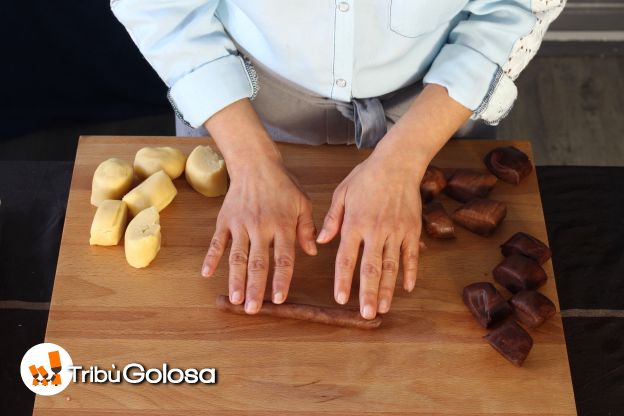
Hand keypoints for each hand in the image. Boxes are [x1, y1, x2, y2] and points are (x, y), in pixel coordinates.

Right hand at [201, 158, 317, 312]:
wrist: (255, 164)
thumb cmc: (282, 185)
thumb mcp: (302, 203)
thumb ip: (307, 228)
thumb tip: (312, 251)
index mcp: (282, 225)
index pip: (283, 258)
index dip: (281, 280)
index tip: (278, 299)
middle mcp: (260, 227)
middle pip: (257, 262)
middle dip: (254, 288)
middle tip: (252, 309)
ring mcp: (240, 224)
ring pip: (237, 256)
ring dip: (235, 279)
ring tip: (235, 299)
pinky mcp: (225, 220)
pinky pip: (217, 242)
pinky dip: (211, 258)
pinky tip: (206, 273)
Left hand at [315, 84, 470, 318]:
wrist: (398, 163)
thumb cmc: (366, 177)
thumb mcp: (342, 193)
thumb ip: (331, 218)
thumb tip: (320, 240)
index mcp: (355, 223)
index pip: (347, 258)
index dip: (343, 280)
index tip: (341, 299)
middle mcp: (375, 231)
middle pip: (371, 268)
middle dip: (369, 293)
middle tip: (367, 314)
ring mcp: (396, 231)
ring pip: (392, 266)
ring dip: (388, 289)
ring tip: (384, 308)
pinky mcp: (412, 230)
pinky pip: (411, 255)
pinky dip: (411, 272)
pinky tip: (407, 288)